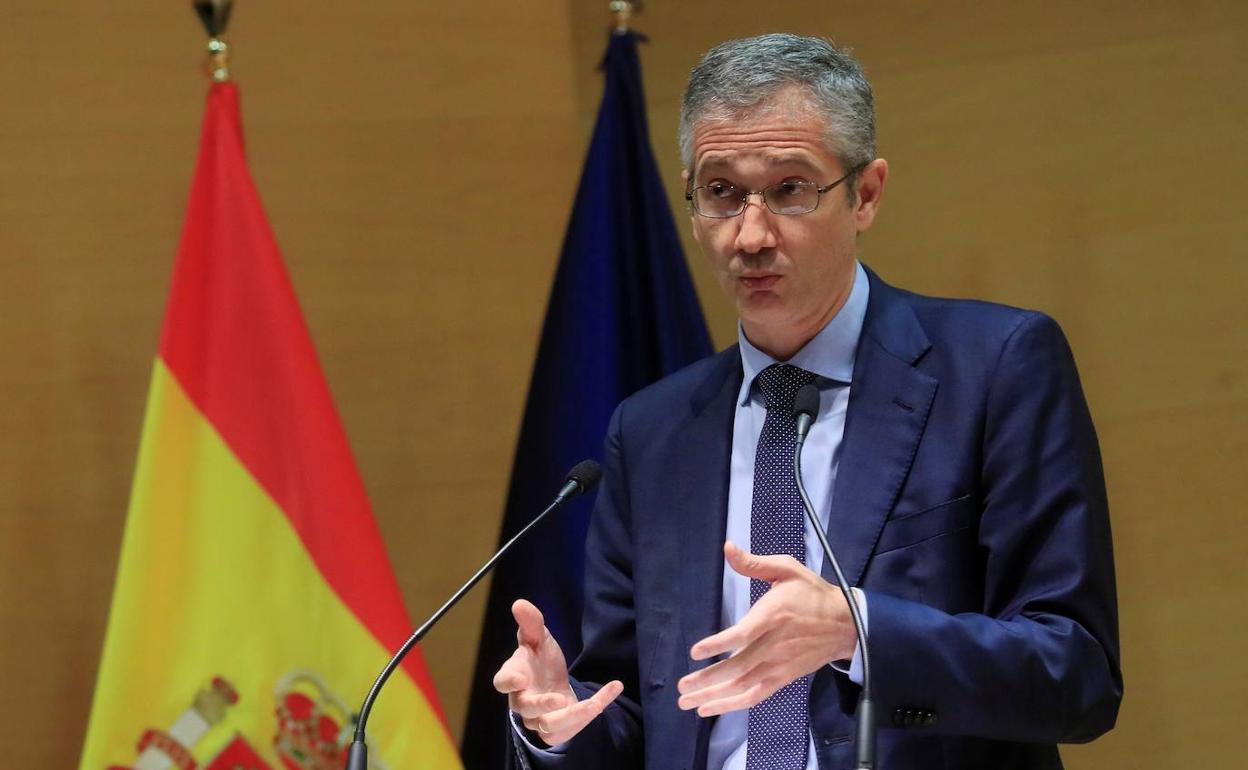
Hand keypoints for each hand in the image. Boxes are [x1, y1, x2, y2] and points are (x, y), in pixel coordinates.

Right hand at [492, 599, 623, 745]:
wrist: (553, 683)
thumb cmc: (539, 660)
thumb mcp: (538, 638)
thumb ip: (530, 623)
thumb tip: (519, 603)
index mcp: (514, 677)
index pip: (502, 682)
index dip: (508, 682)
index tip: (519, 679)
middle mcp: (523, 702)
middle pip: (526, 709)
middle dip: (542, 706)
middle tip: (559, 700)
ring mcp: (540, 719)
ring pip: (550, 726)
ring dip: (572, 717)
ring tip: (594, 705)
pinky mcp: (560, 730)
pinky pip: (575, 726)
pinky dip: (597, 708)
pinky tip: (614, 688)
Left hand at [676, 541, 856, 716]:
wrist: (845, 624)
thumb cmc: (811, 593)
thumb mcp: (786, 570)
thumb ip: (754, 563)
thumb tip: (727, 548)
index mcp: (773, 616)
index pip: (743, 634)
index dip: (719, 644)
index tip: (696, 652)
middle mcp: (774, 645)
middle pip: (738, 667)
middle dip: (707, 679)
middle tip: (681, 686)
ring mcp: (779, 665)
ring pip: (743, 686)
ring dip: (714, 697)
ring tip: (687, 702)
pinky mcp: (783, 678)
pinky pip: (755, 695)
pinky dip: (733, 704)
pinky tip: (711, 708)